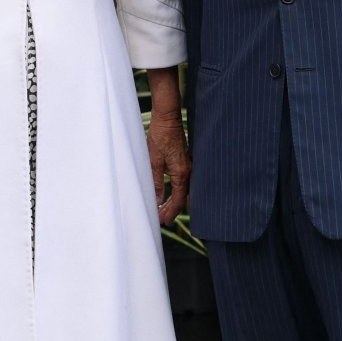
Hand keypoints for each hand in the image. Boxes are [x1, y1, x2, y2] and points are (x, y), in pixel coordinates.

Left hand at [147, 109, 189, 227]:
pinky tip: (169, 193)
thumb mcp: (153, 161)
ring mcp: (187, 165)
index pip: (178, 199)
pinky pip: (182, 182)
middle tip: (163, 220)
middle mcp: (188, 171)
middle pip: (182, 197)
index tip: (163, 222)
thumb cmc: (160, 136)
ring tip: (164, 210)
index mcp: (181, 173)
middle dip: (173, 209)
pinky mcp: (183, 160)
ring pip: (183, 190)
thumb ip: (156, 182)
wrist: (167, 118)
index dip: (171, 212)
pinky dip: (176, 191)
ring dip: (174, 201)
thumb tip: (157, 200)